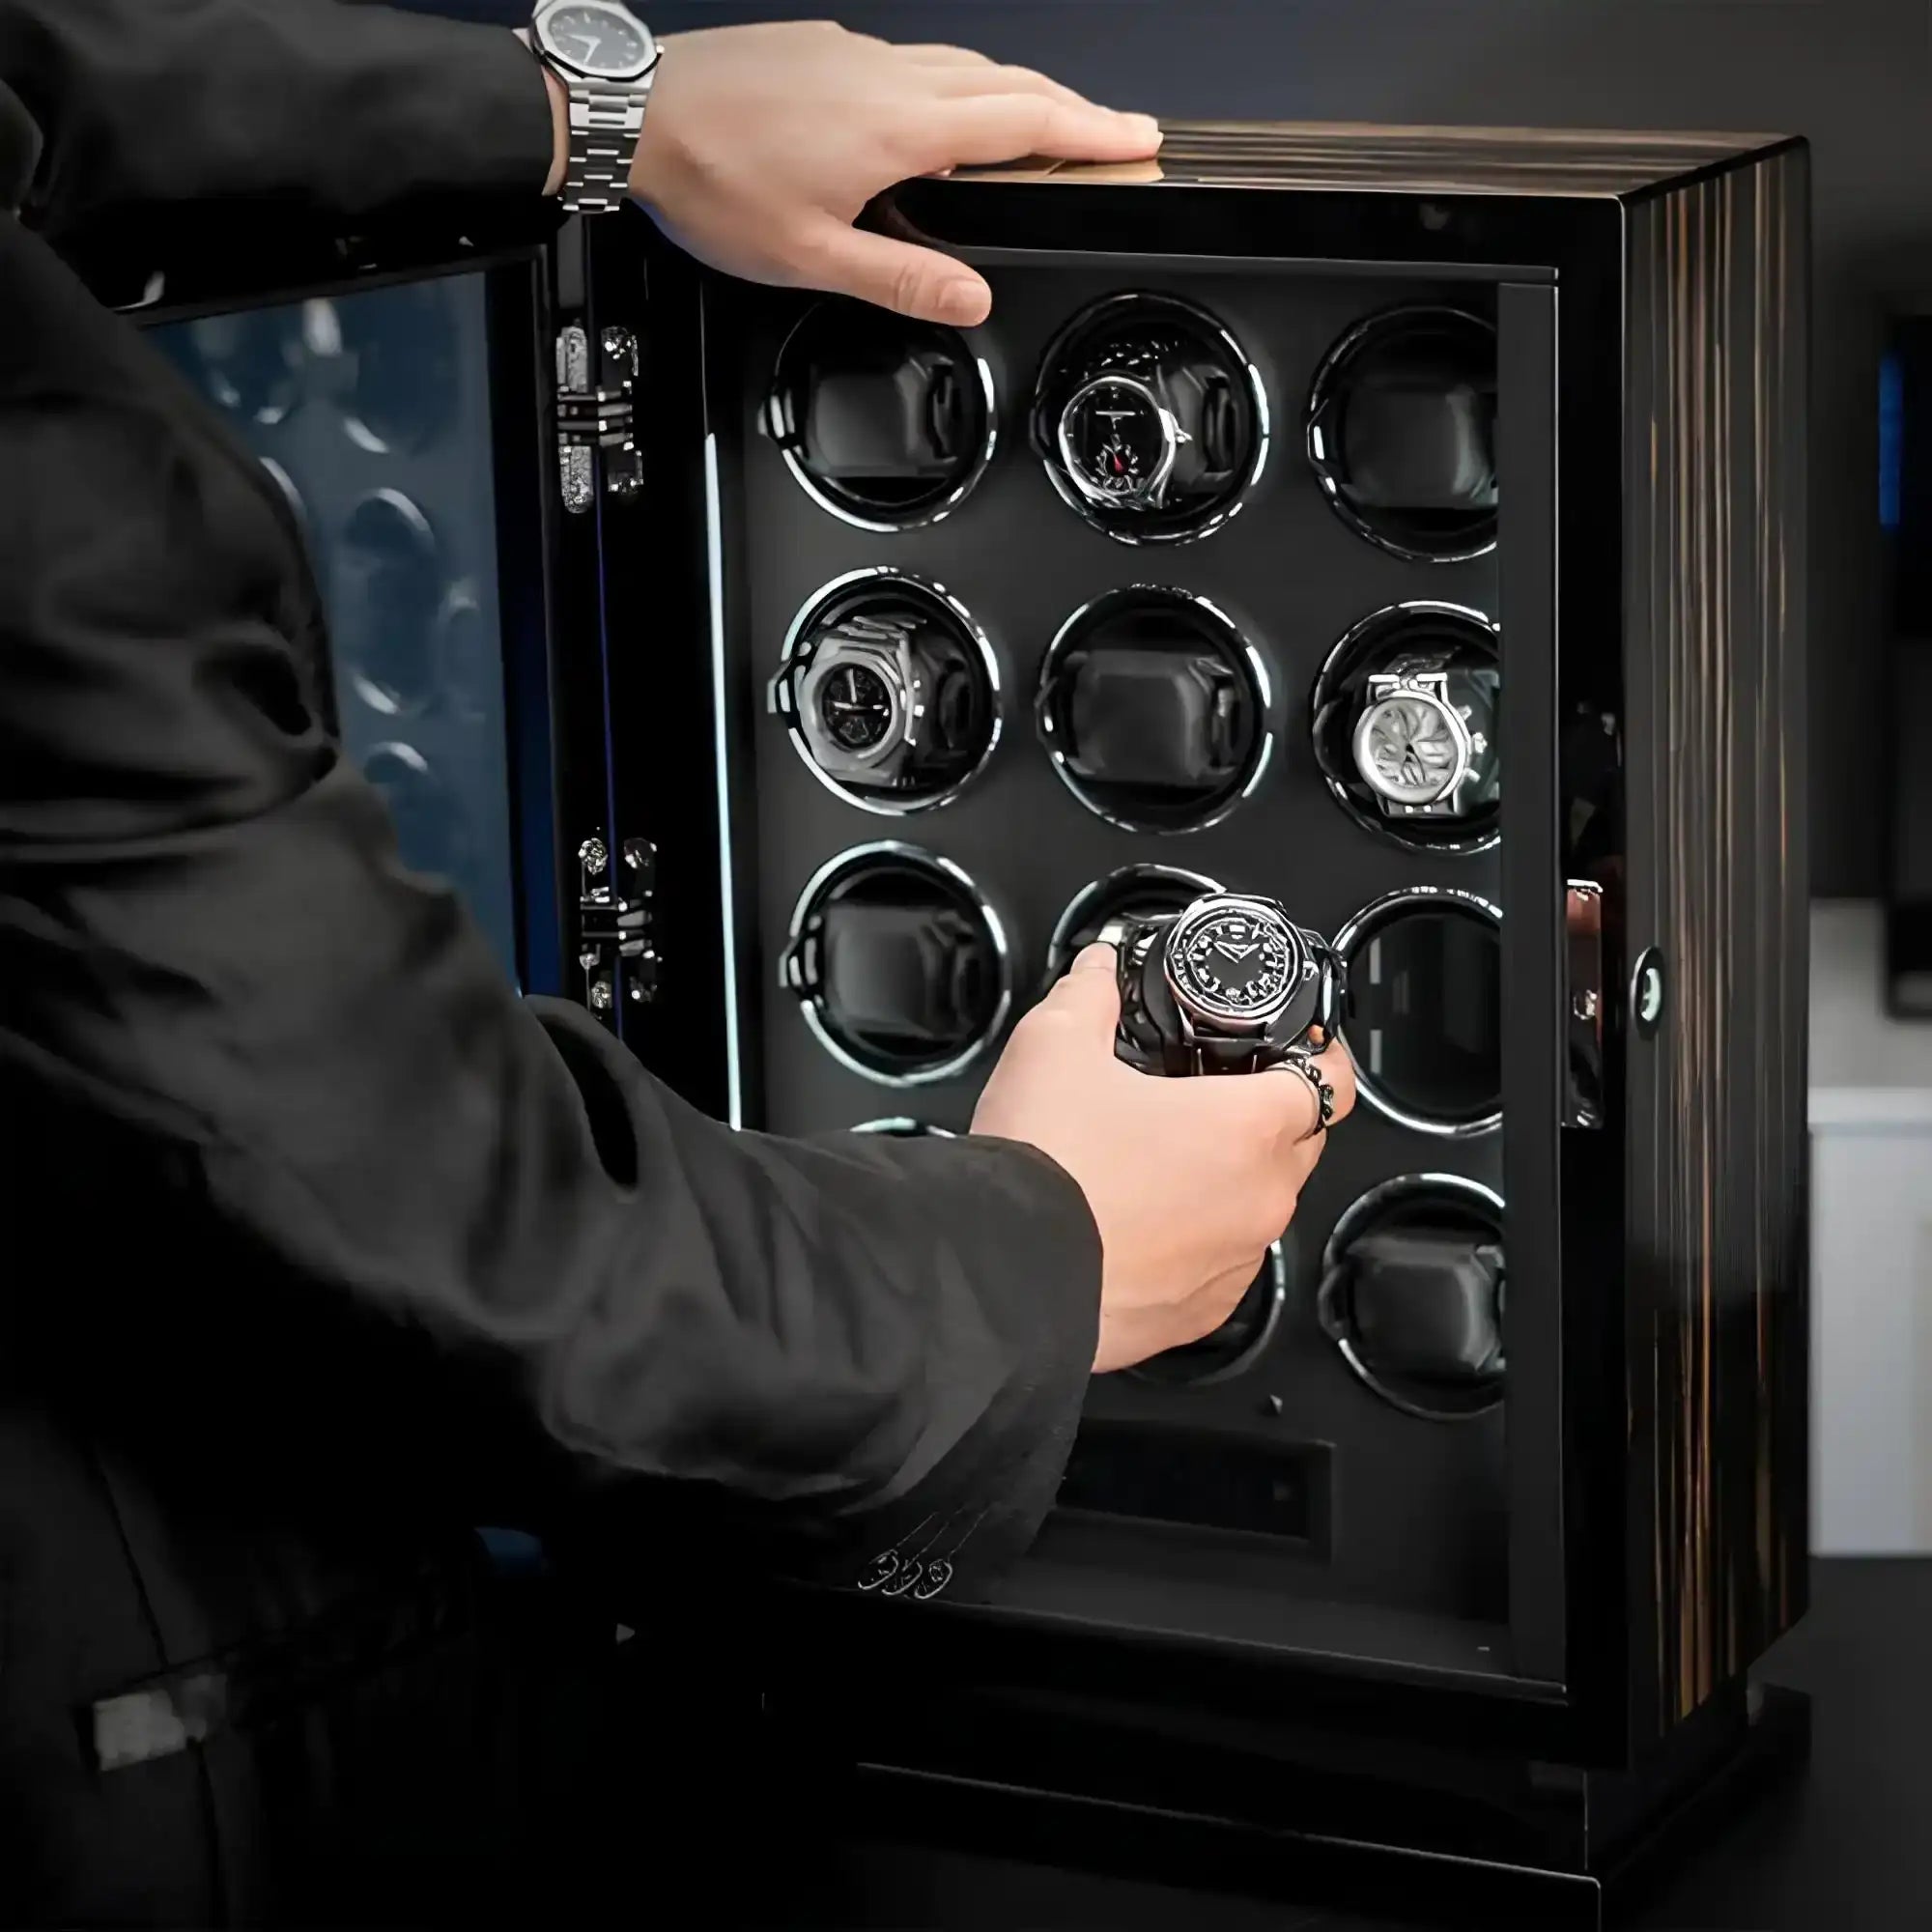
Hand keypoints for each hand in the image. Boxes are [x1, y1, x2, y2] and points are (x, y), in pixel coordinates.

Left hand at [621, 23, 1159, 325]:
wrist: (633, 115)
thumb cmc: (712, 181)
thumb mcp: (812, 257)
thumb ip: (901, 279)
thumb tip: (970, 300)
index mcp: (898, 128)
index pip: (1024, 120)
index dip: (1090, 130)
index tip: (1137, 139)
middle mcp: (885, 76)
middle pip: (1004, 82)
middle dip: (1067, 108)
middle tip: (1109, 133)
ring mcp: (853, 53)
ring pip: (957, 64)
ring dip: (1010, 93)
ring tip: (1039, 126)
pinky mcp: (820, 46)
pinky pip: (908, 59)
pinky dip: (949, 84)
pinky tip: (936, 114)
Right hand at [972, 946, 1356, 1375]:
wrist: (1002, 1275)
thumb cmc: (1045, 1169)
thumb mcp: (1054, 1047)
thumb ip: (1089, 995)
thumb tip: (1096, 972)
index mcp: (1247, 1128)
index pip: (1329, 1083)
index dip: (1321, 1056)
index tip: (1303, 1048)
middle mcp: (1259, 1200)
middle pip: (1298, 1145)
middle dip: (1267, 1117)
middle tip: (1208, 1097)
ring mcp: (1234, 1264)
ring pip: (1257, 1207)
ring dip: (1226, 1182)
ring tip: (1158, 1162)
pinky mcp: (1199, 1313)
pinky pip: (1221, 1265)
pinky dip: (1195, 1241)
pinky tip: (1141, 1221)